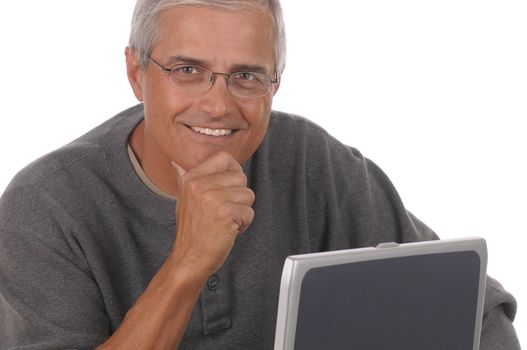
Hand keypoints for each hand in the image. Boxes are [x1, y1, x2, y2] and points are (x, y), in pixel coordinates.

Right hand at [170, 151, 254, 279]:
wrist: (188, 260)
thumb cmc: (191, 232)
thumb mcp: (183, 200)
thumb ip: (184, 179)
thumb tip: (176, 163)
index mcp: (191, 178)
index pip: (224, 158)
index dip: (233, 172)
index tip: (229, 188)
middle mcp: (200, 185)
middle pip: (241, 177)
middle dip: (239, 196)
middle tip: (224, 211)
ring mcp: (213, 199)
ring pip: (248, 195)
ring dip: (242, 211)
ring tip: (225, 221)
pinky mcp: (226, 214)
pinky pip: (249, 212)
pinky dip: (244, 224)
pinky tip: (229, 230)